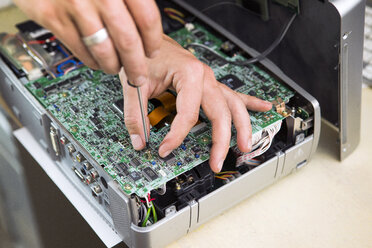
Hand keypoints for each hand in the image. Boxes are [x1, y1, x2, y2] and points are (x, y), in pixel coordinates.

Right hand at [14, 0, 162, 85]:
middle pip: (127, 40)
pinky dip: (92, 61)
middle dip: (136, 65)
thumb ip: (128, 1)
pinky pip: (80, 50)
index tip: (152, 52)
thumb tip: (146, 27)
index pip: (146, 19)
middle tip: (139, 75)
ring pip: (104, 50)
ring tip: (115, 68)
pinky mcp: (53, 16)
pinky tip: (96, 61)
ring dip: (113, 66)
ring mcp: (76, 6)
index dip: (152, 40)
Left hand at [120, 35, 271, 171]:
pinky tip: (264, 108)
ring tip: (245, 145)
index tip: (165, 149)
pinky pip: (235, 95)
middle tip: (217, 161)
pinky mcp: (211, 85)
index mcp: (189, 74)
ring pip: (234, 105)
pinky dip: (251, 103)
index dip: (176, 136)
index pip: (188, 114)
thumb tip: (140, 142)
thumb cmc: (148, 57)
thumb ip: (135, 115)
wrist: (151, 40)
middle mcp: (205, 77)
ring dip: (242, 126)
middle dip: (221, 140)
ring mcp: (211, 81)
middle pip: (221, 112)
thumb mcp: (136, 85)